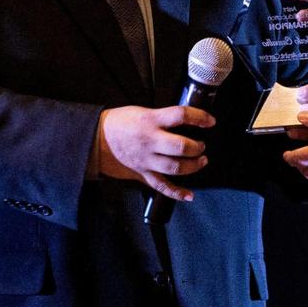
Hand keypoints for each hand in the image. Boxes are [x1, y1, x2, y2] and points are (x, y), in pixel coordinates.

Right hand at [97, 105, 214, 200]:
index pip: (180, 115)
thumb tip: (188, 119)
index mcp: (150, 120)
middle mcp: (150, 141)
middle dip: (197, 147)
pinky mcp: (143, 173)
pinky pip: (161, 186)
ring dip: (193, 166)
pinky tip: (189, 195)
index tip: (210, 121)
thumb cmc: (120, 122)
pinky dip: (177, 193)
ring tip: (201, 160)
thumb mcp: (143, 111)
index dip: (200, 117)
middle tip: (202, 145)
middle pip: (181, 147)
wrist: (97, 138)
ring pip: (175, 168)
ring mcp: (146, 159)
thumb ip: (164, 118)